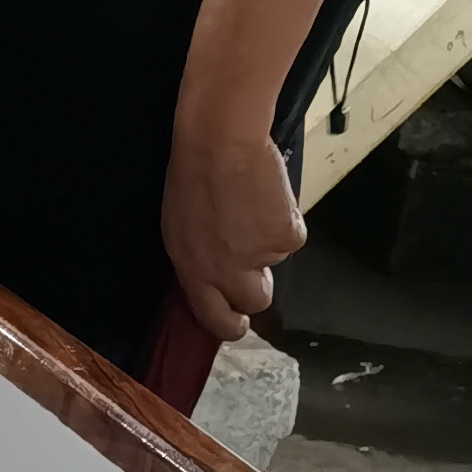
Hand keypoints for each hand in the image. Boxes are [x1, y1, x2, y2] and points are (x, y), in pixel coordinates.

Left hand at [160, 119, 305, 341]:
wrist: (220, 145)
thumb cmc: (192, 179)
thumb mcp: (179, 232)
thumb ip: (197, 260)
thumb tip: (216, 275)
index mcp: (194, 273)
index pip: (213, 317)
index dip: (229, 326)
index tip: (239, 326)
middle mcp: (226, 273)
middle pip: (257, 300)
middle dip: (261, 289)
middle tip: (259, 266)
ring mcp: (258, 257)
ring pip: (275, 259)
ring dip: (269, 239)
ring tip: (253, 206)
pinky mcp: (285, 237)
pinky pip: (292, 235)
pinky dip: (286, 219)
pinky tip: (269, 197)